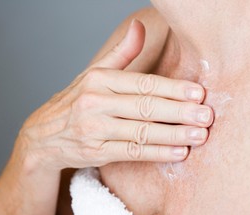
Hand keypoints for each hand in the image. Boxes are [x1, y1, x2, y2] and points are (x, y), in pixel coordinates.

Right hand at [17, 19, 212, 171]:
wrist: (42, 137)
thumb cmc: (74, 103)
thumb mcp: (92, 74)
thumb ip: (121, 53)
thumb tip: (141, 26)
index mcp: (98, 80)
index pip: (142, 83)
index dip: (172, 88)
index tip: (198, 93)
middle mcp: (95, 103)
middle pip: (145, 107)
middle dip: (179, 112)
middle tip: (207, 116)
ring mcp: (94, 130)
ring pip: (141, 132)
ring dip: (173, 135)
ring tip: (199, 135)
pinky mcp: (95, 152)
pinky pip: (132, 153)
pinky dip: (157, 153)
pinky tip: (179, 153)